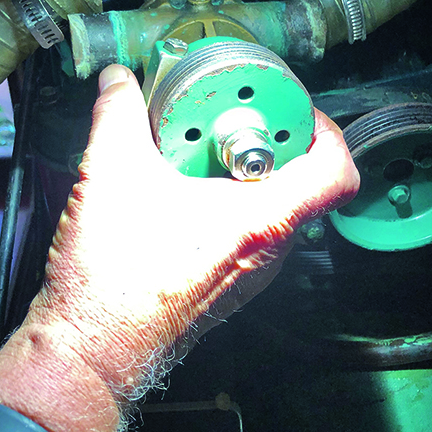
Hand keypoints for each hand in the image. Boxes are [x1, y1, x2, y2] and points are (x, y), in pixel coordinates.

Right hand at [26, 64, 358, 398]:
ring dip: (246, 172)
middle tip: (236, 115)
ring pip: (272, 208)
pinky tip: (185, 190)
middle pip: (302, 182)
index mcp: (262, 221)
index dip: (325, 129)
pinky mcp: (228, 282)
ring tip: (204, 149)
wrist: (96, 351)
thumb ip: (117, 113)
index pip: (336, 171)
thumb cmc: (114, 284)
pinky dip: (229, 201)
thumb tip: (118, 81)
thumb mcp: (111, 174)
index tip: (293, 108)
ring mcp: (251, 271)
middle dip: (272, 139)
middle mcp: (268, 251)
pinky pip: (248, 231)